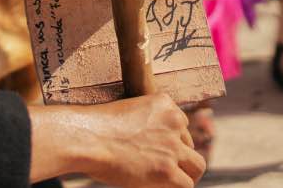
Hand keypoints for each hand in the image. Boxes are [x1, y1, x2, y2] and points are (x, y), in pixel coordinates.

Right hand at [31, 94, 204, 186]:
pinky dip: (175, 187)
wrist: (86, 137)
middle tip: (163, 166)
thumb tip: (150, 145)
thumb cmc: (95, 126)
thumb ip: (146, 123)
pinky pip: (186, 184)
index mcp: (163, 103)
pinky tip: (160, 186)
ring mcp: (172, 146)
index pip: (180, 124)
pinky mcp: (166, 169)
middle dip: (179, 155)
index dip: (171, 139)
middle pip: (189, 143)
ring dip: (186, 173)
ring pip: (197, 165)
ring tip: (172, 180)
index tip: (160, 148)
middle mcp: (173, 122)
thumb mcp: (126, 112)